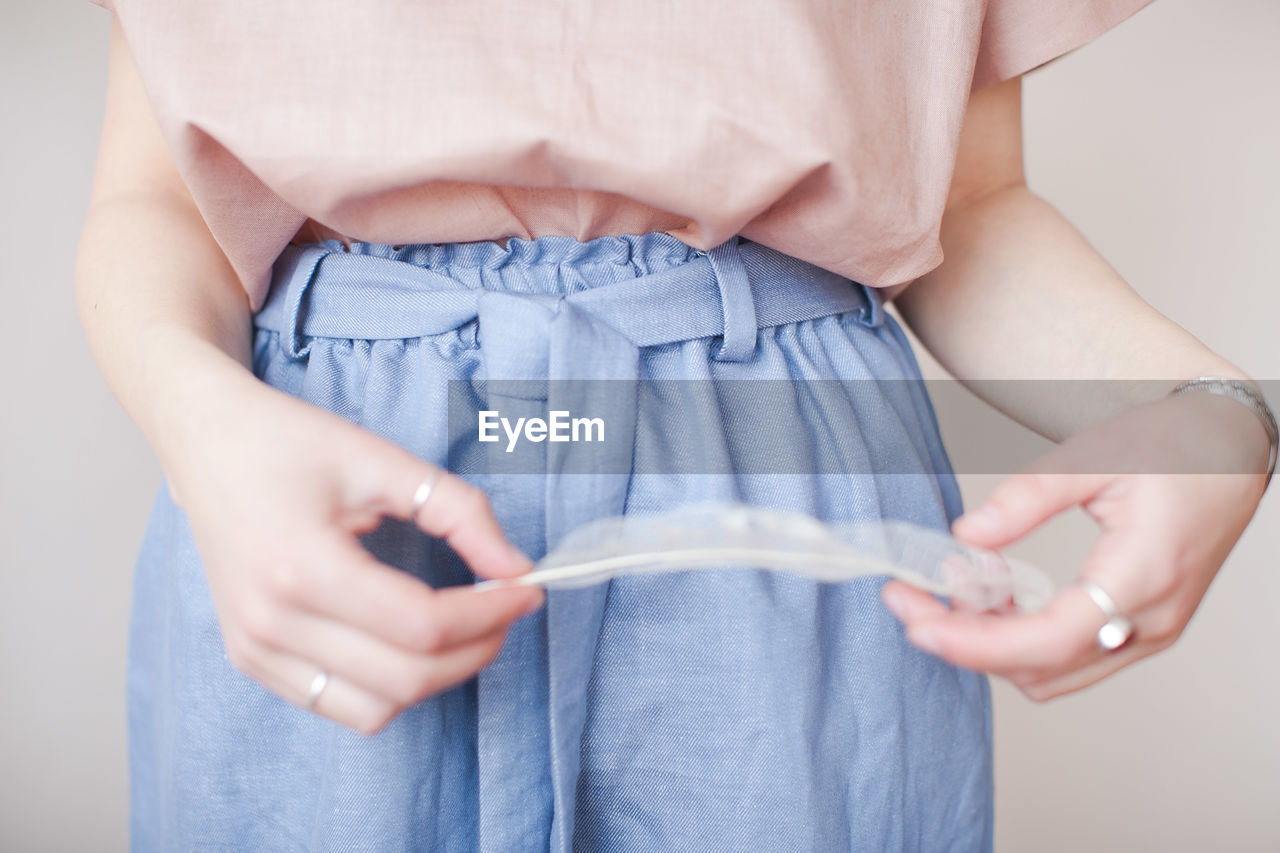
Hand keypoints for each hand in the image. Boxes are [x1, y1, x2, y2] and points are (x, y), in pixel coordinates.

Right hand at [162, 367, 544, 733]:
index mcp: (302, 568)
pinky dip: (390, 685)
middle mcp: (270, 624)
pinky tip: (411, 639)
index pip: (422, 626)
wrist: (207, 440)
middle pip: (407, 678)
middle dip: (477, 648)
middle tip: (507, 606)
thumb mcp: (383, 460)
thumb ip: (460, 512)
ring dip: (436, 677)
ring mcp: (254, 650)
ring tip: (463, 625)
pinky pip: (339, 705)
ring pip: (377, 709)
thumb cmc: (289, 442)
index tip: (527, 588)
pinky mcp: (251, 659)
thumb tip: (518, 568)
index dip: (491, 613)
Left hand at [881, 390, 1269, 700]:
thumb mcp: (1093, 455)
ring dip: (989, 645)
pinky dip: (1019, 640)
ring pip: (1052, 674)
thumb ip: (1028, 496)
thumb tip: (967, 535)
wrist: (1230, 450)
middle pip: (1041, 668)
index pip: (1050, 638)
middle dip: (965, 643)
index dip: (977, 641)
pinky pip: (1069, 658)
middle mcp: (1149, 619)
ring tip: (946, 589)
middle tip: (907, 598)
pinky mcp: (1138, 628)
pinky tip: (990, 593)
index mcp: (1143, 574)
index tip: (918, 622)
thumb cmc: (1172, 447)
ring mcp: (1148, 631)